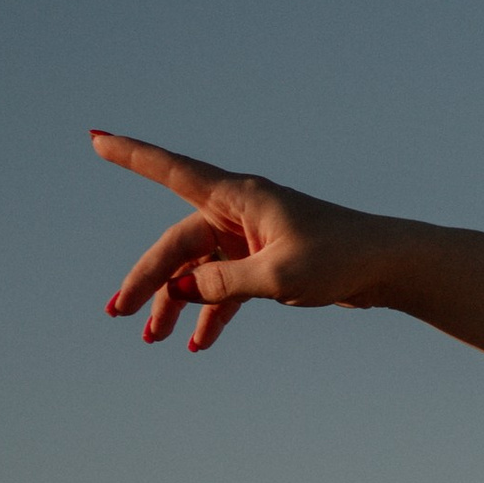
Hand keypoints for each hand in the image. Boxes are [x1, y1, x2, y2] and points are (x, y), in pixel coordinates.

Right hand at [95, 133, 405, 352]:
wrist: (389, 267)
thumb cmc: (340, 259)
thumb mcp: (277, 276)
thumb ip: (224, 283)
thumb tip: (184, 289)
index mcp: (239, 198)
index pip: (171, 171)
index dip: (130, 155)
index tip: (95, 138)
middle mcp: (239, 213)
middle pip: (178, 243)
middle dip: (148, 279)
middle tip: (118, 314)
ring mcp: (251, 239)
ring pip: (199, 270)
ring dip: (177, 304)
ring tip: (154, 341)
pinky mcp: (266, 263)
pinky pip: (226, 288)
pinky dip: (212, 313)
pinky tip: (199, 344)